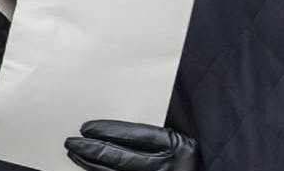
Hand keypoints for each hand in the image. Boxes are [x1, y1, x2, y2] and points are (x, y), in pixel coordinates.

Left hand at [64, 120, 198, 170]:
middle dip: (93, 150)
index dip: (109, 131)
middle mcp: (170, 169)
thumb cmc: (194, 155)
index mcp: (180, 147)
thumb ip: (159, 131)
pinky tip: (89, 169)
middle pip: (123, 159)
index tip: (87, 127)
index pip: (137, 136)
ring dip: (92, 165)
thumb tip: (121, 117)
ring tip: (75, 153)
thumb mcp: (183, 139)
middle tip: (72, 141)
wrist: (211, 168)